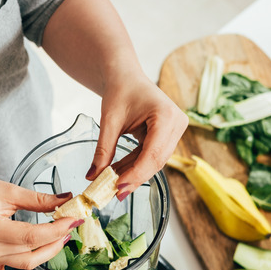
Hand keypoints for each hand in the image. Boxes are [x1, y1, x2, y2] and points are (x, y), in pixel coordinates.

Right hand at [0, 176, 81, 269]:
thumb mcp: (7, 190)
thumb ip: (38, 199)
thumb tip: (64, 200)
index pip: (33, 236)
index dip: (57, 229)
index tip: (73, 220)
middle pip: (32, 253)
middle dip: (57, 240)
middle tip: (70, 225)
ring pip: (25, 265)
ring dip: (47, 253)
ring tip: (59, 237)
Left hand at [88, 72, 187, 198]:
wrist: (126, 76)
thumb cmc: (120, 90)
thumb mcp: (109, 121)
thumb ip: (103, 150)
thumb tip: (93, 177)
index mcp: (166, 115)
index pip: (153, 153)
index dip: (136, 174)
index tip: (118, 188)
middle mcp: (177, 123)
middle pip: (157, 160)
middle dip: (135, 178)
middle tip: (114, 194)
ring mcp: (175, 130)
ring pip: (155, 161)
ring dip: (134, 173)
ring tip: (113, 184)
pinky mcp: (169, 136)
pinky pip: (152, 156)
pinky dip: (136, 165)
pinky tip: (119, 174)